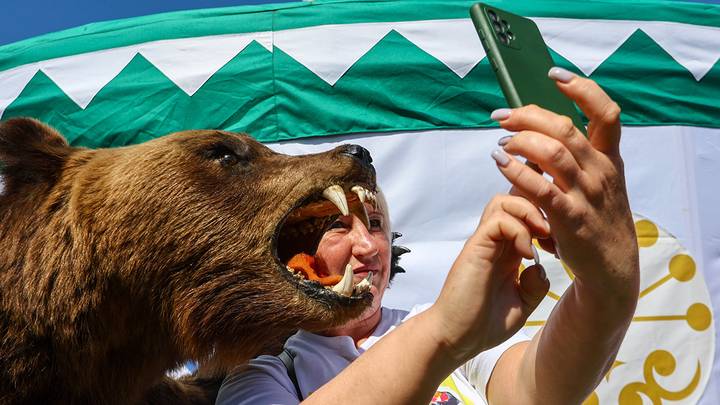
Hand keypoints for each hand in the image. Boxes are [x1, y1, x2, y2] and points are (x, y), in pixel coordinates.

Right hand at [426, 194, 550, 361]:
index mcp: (507, 251)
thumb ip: (534, 284)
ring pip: (504, 201)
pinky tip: (526, 254)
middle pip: (513, 197)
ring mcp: (484, 243)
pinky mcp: (476, 248)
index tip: (561, 235)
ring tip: (541, 237)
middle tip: (553, 232)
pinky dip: (518, 230)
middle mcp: (495, 242)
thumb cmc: (483, 324)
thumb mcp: (522, 303)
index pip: (522, 213)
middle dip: (538, 204)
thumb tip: (541, 267)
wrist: (457, 338)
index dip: (543, 213)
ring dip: (528, 213)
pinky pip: (498, 221)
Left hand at [491, 68, 638, 301]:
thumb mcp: (598, 182)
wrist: (611, 269)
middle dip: (530, 116)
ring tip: (500, 140)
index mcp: (610, 159)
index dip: (582, 89)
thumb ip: (575, 156)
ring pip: (553, 154)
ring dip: (521, 141)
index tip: (554, 75)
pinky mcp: (571, 219)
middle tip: (502, 116)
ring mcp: (588, 196)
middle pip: (566, 129)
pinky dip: (517, 171)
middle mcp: (602, 172)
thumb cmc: (597, 219)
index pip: (606, 114)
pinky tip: (500, 162)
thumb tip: (538, 128)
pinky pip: (542, 189)